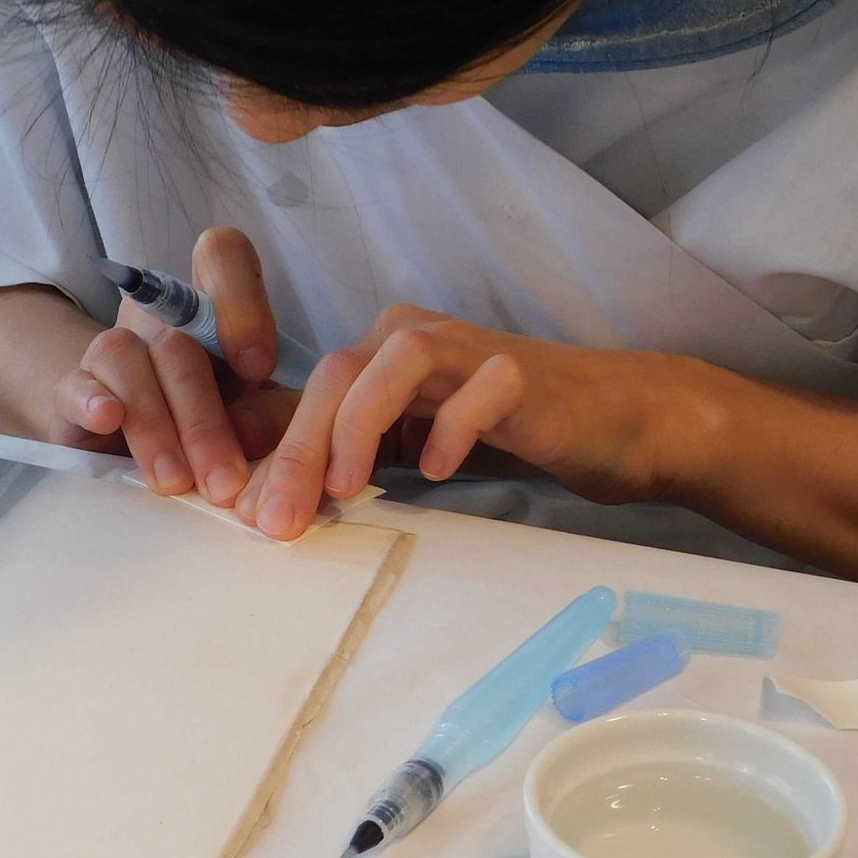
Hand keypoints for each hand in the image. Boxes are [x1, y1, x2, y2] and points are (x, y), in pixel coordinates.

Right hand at [54, 228, 299, 503]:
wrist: (131, 441)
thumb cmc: (216, 418)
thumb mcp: (256, 414)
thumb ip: (268, 416)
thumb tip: (247, 434)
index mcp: (212, 305)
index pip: (220, 256)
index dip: (240, 302)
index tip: (258, 369)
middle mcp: (160, 315)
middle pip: (177, 341)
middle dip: (204, 419)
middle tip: (224, 481)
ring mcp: (115, 346)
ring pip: (128, 360)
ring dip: (156, 426)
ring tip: (175, 482)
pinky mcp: (74, 388)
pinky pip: (75, 383)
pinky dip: (91, 401)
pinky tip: (108, 420)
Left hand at [231, 305, 697, 539]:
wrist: (611, 420)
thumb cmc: (502, 432)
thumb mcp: (408, 443)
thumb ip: (343, 455)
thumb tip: (259, 495)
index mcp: (378, 354)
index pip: (305, 393)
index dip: (269, 450)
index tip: (246, 516)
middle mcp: (414, 337)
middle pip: (335, 374)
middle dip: (296, 448)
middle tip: (275, 520)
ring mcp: (469, 347)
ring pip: (392, 362)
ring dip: (357, 426)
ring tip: (343, 488)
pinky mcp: (521, 370)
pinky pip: (477, 386)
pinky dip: (451, 426)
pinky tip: (437, 471)